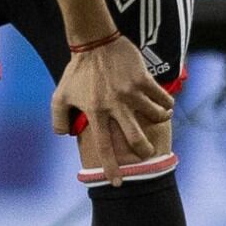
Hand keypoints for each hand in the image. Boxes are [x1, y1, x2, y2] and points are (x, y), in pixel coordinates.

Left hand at [54, 35, 174, 168]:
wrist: (94, 42)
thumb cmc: (77, 70)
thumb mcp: (59, 96)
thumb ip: (58, 119)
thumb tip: (63, 136)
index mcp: (95, 112)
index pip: (104, 147)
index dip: (111, 167)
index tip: (118, 183)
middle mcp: (114, 105)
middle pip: (135, 137)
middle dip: (145, 150)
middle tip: (149, 154)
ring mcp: (130, 92)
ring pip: (155, 116)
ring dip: (160, 119)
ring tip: (160, 117)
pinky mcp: (142, 79)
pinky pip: (162, 97)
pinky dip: (166, 103)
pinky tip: (165, 104)